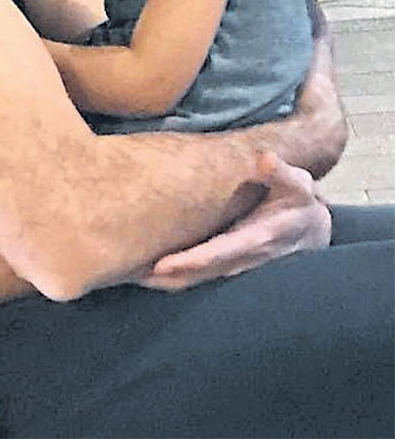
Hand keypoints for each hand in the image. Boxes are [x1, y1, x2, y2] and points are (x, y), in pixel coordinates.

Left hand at [136, 152, 330, 290]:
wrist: (312, 230)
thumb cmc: (298, 201)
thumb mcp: (297, 185)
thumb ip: (282, 173)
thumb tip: (266, 160)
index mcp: (257, 240)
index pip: (217, 254)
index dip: (189, 262)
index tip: (161, 265)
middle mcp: (243, 259)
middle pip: (199, 274)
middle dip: (166, 277)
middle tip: (130, 274)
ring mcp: (235, 266)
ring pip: (197, 279)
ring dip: (167, 281)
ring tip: (131, 274)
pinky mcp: (229, 264)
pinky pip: (199, 275)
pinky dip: (177, 276)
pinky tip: (150, 272)